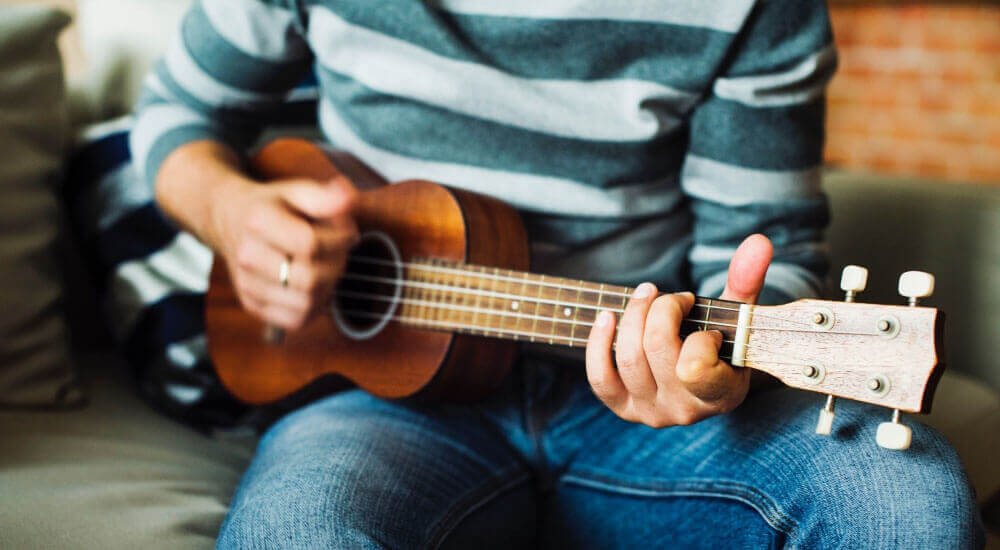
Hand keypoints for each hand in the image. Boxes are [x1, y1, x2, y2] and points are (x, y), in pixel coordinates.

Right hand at [212, 176, 358, 329]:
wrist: (231, 220)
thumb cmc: (272, 206)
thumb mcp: (296, 191)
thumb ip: (325, 196)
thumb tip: (348, 198)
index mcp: (258, 221)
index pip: (309, 244)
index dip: (339, 240)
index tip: (347, 233)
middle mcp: (247, 255)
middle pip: (309, 278)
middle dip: (337, 266)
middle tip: (340, 252)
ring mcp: (247, 283)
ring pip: (306, 303)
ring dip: (329, 288)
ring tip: (328, 267)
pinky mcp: (252, 305)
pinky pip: (295, 320)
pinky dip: (314, 307)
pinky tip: (315, 287)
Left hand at [585, 234, 772, 427]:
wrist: (701, 376)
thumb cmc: (723, 343)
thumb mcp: (738, 315)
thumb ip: (747, 280)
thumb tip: (758, 242)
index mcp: (722, 393)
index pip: (695, 367)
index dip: (697, 336)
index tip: (706, 322)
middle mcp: (686, 410)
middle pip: (656, 349)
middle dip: (661, 309)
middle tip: (672, 297)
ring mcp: (653, 413)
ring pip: (629, 359)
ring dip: (633, 316)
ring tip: (645, 296)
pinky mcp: (625, 409)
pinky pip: (600, 379)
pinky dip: (599, 343)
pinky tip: (606, 317)